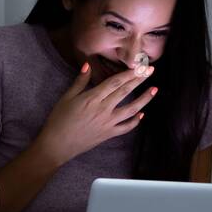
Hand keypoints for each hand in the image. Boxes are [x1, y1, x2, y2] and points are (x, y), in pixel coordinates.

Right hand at [33, 61, 157, 165]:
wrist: (57, 145)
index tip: (139, 66)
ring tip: (154, 90)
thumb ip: (80, 81)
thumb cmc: (59, 120)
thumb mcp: (67, 97)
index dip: (128, 73)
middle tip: (151, 71)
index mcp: (92, 98)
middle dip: (139, 80)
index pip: (115, 82)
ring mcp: (108, 123)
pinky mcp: (108, 134)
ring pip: (131, 109)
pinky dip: (135, 121)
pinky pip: (126, 127)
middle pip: (125, 92)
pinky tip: (141, 114)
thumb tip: (87, 65)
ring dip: (144, 99)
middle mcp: (103, 109)